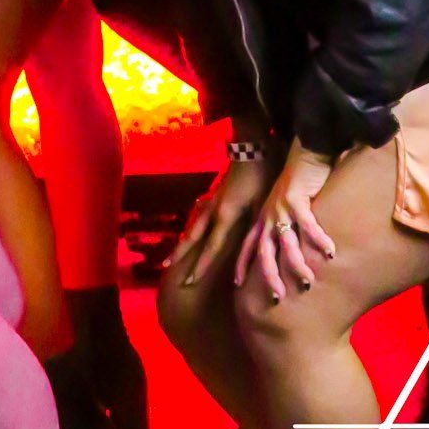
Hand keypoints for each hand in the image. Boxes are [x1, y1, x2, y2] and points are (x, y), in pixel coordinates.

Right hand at [169, 156, 271, 288]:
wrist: (251, 146)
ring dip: (184, 240)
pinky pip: (199, 214)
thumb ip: (256, 228)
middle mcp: (213, 210)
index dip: (201, 265)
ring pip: (194, 224)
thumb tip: (255, 254)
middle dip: (181, 253)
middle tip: (166, 267)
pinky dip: (193, 224)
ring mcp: (212, 200)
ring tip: (174, 251)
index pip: (211, 247)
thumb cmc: (260, 176)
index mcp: (225, 216)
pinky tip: (192, 226)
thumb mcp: (262, 204)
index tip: (189, 281)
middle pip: (193, 236)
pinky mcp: (216, 193)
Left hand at [237, 137, 336, 299]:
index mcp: (263, 217)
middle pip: (263, 252)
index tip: (237, 286)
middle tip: (276, 298)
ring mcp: (281, 208)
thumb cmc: (298, 181)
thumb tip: (291, 247)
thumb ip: (285, 224)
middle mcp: (269, 215)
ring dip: (296, 264)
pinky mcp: (297, 199)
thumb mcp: (284, 205)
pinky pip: (308, 225)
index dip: (243, 265)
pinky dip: (318, 239)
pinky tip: (329, 252)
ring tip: (307, 281)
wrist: (304, 151)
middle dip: (268, 276)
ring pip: (286, 243)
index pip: (249, 245)